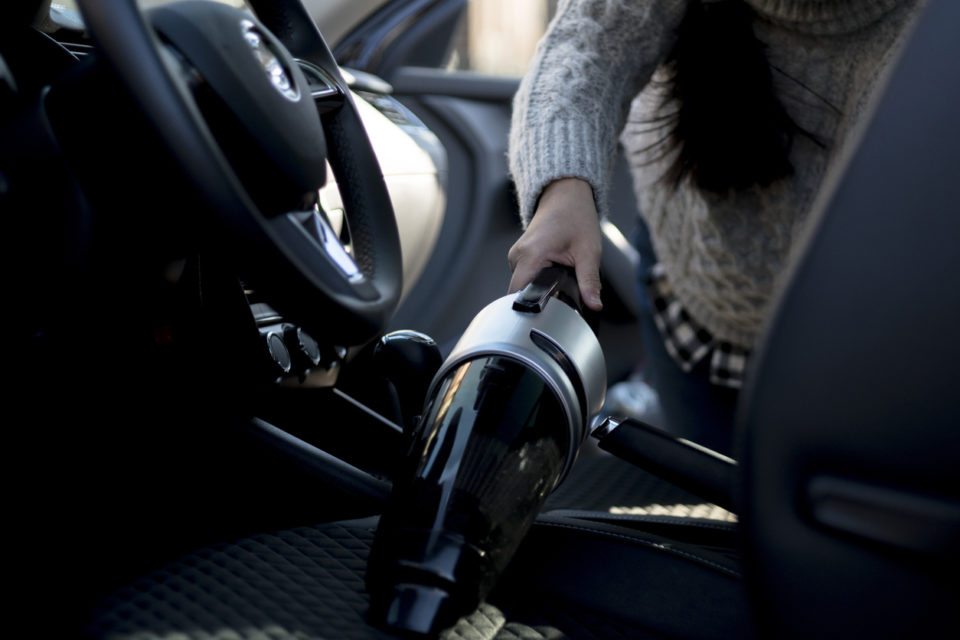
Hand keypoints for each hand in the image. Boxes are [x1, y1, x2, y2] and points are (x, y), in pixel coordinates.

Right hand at [508, 178, 602, 310]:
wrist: (566, 195)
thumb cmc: (576, 216)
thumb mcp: (588, 252)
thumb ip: (590, 281)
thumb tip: (594, 305)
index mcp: (530, 254)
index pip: (518, 293)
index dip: (531, 306)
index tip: (548, 314)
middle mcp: (517, 256)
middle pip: (520, 292)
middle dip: (539, 298)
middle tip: (561, 298)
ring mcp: (516, 255)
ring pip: (522, 285)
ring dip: (539, 288)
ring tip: (558, 282)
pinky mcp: (520, 256)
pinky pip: (524, 276)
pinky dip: (538, 279)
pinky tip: (552, 275)